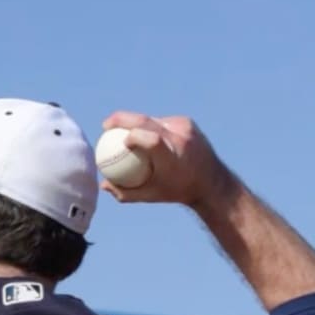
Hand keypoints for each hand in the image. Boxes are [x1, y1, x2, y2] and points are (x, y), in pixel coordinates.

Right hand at [98, 112, 234, 207]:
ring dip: (135, 123)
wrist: (210, 180)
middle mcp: (179, 138)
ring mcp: (184, 127)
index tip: (119, 142)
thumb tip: (104, 185)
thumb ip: (125, 192)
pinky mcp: (187, 122)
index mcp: (171, 157)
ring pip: (152, 119)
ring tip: (121, 129)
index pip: (150, 139)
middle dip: (122, 119)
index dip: (132, 136)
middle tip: (106, 125)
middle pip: (146, 121)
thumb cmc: (177, 191)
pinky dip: (150, 126)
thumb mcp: (150, 196)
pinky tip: (141, 133)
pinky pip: (161, 121)